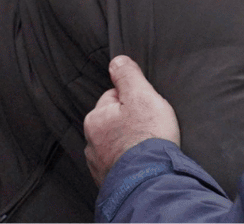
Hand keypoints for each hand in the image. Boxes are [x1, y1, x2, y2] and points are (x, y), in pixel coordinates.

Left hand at [84, 56, 180, 186]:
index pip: (113, 98)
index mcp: (95, 118)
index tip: (147, 110)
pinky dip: (131, 163)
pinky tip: (144, 163)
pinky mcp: (110, 181)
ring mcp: (99, 164)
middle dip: (130, 123)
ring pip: (116, 144)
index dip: (134, 100)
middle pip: (114, 122)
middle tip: (150, 129)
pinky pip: (121, 164)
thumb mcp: (142, 95)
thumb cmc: (148, 137)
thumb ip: (128, 75)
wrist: (152, 181)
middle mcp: (91, 142)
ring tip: (149, 148)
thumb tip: (116, 61)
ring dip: (130, 144)